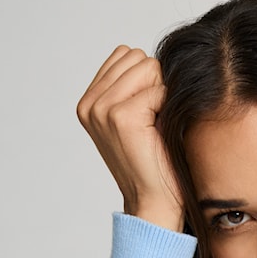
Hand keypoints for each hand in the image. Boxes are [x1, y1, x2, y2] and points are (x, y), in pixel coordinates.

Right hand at [76, 46, 183, 230]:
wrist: (154, 203)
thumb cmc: (154, 163)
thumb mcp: (136, 118)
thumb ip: (133, 85)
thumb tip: (150, 56)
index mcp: (89, 102)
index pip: (125, 55)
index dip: (148, 80)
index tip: (147, 115)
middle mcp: (90, 104)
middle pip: (137, 57)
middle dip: (155, 83)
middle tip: (154, 122)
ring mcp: (102, 109)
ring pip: (148, 67)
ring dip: (161, 94)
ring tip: (155, 126)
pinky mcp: (121, 116)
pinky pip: (159, 89)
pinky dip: (167, 108)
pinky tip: (160, 133)